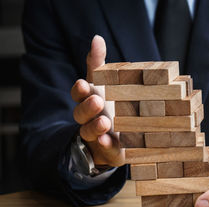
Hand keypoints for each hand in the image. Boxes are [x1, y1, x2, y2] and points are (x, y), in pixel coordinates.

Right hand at [70, 35, 124, 166]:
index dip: (80, 90)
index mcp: (88, 102)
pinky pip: (105, 149)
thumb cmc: (108, 108)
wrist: (113, 141)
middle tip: (97, 100)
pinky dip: (105, 146)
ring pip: (90, 131)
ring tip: (104, 122)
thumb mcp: (104, 85)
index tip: (83, 84)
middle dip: (87, 107)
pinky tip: (107, 142)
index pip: (79, 95)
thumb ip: (98, 64)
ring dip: (95, 127)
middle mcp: (89, 119)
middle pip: (81, 113)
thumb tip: (97, 37)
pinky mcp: (109, 150)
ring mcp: (97, 136)